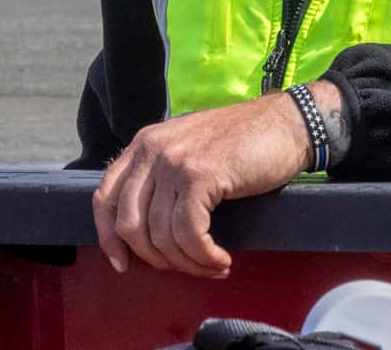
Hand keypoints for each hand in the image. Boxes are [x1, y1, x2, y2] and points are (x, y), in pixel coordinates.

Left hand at [91, 83, 338, 277]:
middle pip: (129, 225)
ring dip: (188, 263)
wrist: (285, 124)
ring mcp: (174, 161)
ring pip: (161, 235)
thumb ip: (162, 178)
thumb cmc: (243, 144)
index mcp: (143, 144)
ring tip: (212, 265)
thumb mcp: (189, 150)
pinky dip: (204, 256)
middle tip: (186, 267)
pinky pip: (189, 234)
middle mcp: (152, 149)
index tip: (122, 264)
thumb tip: (146, 231)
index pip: (105, 197)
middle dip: (156, 259)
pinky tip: (221, 259)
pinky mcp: (200, 175)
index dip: (109, 238)